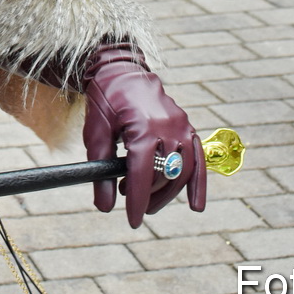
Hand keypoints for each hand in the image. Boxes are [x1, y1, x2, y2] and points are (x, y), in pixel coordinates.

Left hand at [82, 43, 205, 226]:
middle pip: (164, 176)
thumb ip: (100, 170)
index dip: (138, 201)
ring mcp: (181, 126)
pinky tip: (196, 206)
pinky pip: (197, 159)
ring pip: (182, 172)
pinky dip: (198, 183)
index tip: (132, 221)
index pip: (144, 174)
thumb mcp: (96, 133)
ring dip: (167, 192)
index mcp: (142, 127)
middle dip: (150, 196)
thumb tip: (105, 207)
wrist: (121, 72)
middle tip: (131, 201)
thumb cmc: (105, 102)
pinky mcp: (188, 126)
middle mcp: (167, 127)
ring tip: (147, 199)